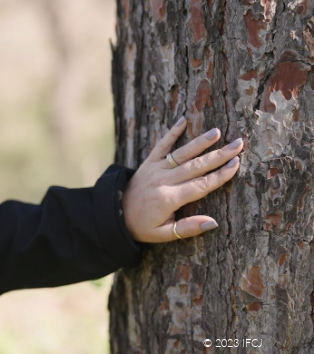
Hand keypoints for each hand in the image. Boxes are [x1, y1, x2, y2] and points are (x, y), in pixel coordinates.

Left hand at [122, 117, 242, 242]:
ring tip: (217, 131)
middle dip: (218, 155)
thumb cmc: (142, 226)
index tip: (237, 164)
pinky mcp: (148, 162)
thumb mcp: (163, 234)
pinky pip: (161, 145)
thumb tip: (213, 222)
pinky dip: (171, 132)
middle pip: (196, 166)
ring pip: (181, 154)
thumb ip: (187, 228)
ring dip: (200, 142)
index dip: (220, 175)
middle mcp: (163, 181)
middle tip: (238, 144)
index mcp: (169, 199)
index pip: (201, 185)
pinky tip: (183, 119)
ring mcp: (155, 169)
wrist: (115, 214)